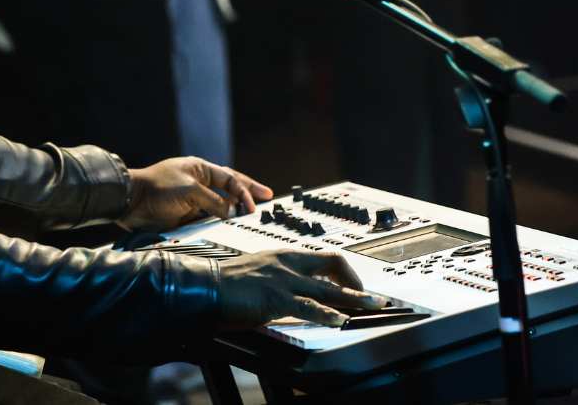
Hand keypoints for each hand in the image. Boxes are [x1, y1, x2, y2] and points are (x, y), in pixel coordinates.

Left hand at [119, 156, 273, 230]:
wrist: (130, 202)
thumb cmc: (157, 188)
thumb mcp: (190, 192)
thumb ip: (213, 202)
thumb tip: (231, 212)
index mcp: (199, 169)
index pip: (229, 178)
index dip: (245, 190)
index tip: (255, 205)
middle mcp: (198, 182)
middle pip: (228, 187)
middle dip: (247, 193)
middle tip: (267, 196)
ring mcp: (192, 199)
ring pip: (218, 205)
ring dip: (233, 211)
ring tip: (251, 216)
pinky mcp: (184, 215)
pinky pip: (206, 219)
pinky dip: (218, 223)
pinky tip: (228, 228)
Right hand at [218, 250, 389, 327]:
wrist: (204, 284)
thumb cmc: (225, 282)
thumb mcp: (257, 274)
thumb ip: (276, 280)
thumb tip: (289, 294)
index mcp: (282, 255)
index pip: (322, 257)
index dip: (343, 270)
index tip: (352, 283)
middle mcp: (287, 263)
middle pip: (333, 265)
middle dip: (357, 281)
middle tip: (372, 296)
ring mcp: (283, 280)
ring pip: (328, 288)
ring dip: (355, 297)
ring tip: (372, 305)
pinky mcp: (276, 298)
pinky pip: (309, 307)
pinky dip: (328, 315)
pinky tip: (340, 321)